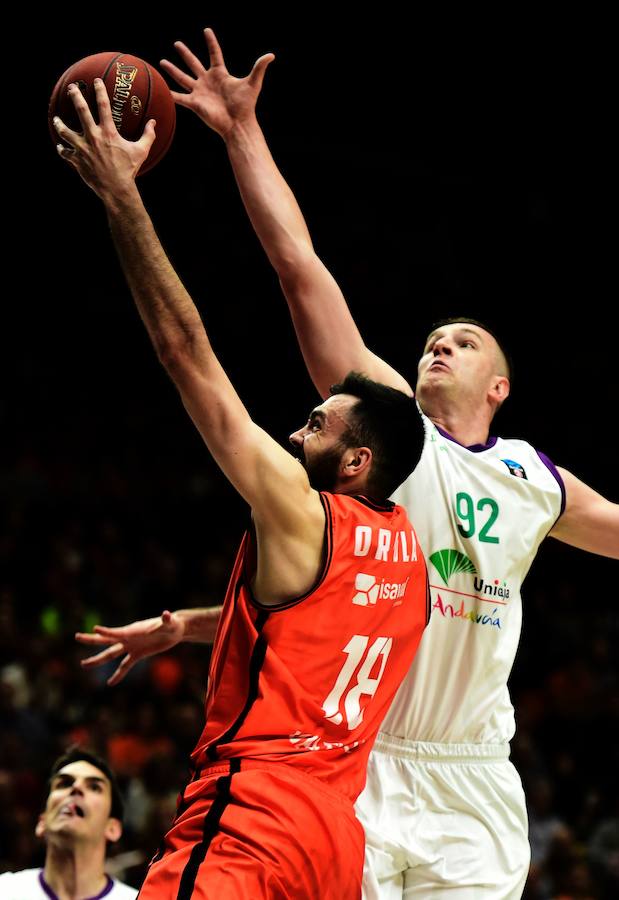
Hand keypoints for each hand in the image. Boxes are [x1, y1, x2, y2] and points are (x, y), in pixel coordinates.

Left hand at [53, 79, 155, 199]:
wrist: (116, 189)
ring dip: (59, 124)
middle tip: (71, 88)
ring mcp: (83, 148)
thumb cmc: (129, 170)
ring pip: (65, 131)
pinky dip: (62, 149)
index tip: (96, 81)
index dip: (99, 90)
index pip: (103, 105)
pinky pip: (65, 152)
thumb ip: (148, 135)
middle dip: (75, 96)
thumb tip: (153, 123)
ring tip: (56, 119)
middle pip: (81, 110)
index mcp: (108, 132)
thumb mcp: (141, 151)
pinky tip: (61, 146)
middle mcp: (93, 136)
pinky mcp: (77, 160)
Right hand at [76, 610, 184, 685]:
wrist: (175, 629)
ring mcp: (131, 646)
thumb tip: (166, 614)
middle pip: (106, 640)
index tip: (95, 628)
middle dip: (91, 639)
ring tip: (83, 664)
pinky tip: (110, 683)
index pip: (116, 632)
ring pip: (111, 654)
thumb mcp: (170, 622)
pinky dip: (118, 674)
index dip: (106, 631)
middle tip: (77, 637)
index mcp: (133, 630)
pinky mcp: (138, 654)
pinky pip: (125, 666)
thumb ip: (166, 620)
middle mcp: (128, 638)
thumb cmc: (172, 623)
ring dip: (98, 660)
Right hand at [160, 28, 273, 137]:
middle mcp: (208, 81)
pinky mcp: (195, 104)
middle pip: (194, 63)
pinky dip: (170, 94)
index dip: (211, 42)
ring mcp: (200, 92)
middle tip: (177, 43)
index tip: (206, 30)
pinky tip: (160, 89)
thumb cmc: (246, 105)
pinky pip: (179, 97)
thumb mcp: (253, 83)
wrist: (238, 124)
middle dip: (185, 53)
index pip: (214, 54)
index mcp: (220, 74)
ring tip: (162, 62)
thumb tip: (271, 55)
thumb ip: (259, 67)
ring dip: (172, 70)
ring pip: (182, 78)